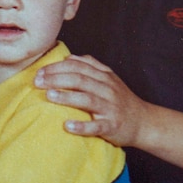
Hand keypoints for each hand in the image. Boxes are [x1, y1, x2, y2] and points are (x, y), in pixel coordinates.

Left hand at [35, 54, 149, 146]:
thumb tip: (69, 57)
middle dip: (56, 79)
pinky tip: (67, 125)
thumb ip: (90, 66)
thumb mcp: (109, 78)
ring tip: (49, 96)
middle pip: (80, 80)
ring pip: (87, 99)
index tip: (39, 72)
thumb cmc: (121, 100)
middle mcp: (107, 89)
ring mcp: (110, 108)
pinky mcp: (112, 126)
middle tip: (37, 82)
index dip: (57, 67)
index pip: (78, 66)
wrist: (144, 122)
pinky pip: (97, 126)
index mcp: (103, 76)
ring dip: (67, 97)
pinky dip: (82, 126)